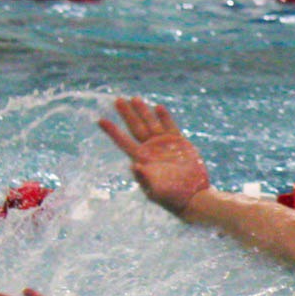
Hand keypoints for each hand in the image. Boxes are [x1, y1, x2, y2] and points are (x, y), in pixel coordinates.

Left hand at [98, 96, 210, 214]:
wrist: (194, 196)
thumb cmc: (172, 197)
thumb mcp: (156, 191)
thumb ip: (145, 179)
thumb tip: (135, 166)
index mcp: (142, 159)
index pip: (123, 142)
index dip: (112, 131)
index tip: (101, 121)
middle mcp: (151, 149)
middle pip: (136, 128)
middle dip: (127, 114)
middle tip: (118, 100)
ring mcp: (165, 145)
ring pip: (151, 123)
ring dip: (143, 111)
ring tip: (135, 98)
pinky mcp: (180, 143)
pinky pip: (170, 126)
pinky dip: (165, 117)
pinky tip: (158, 107)